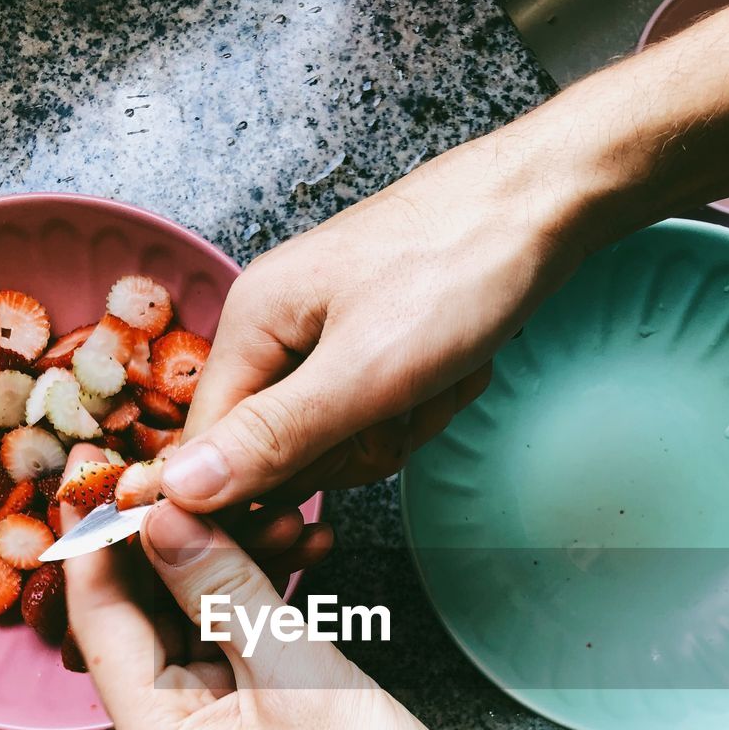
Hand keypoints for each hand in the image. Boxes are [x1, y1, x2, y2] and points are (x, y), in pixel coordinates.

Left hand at [62, 481, 510, 729]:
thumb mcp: (294, 677)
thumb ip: (224, 592)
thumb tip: (163, 521)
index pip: (100, 627)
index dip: (99, 543)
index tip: (104, 473)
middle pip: (145, 618)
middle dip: (172, 543)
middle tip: (190, 472)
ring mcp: (223, 728)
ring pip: (200, 621)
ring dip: (230, 563)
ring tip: (276, 506)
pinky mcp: (267, 716)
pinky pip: (244, 640)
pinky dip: (266, 596)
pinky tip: (304, 550)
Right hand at [121, 126, 585, 513]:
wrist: (549, 204)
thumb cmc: (462, 266)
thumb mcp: (363, 371)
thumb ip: (271, 437)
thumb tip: (180, 490)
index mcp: (251, 325)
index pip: (207, 448)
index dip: (250, 497)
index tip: (303, 525)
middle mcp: (276, 330)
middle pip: (275, 452)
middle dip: (346, 452)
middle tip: (395, 415)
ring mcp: (325, 336)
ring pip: (334, 439)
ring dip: (394, 429)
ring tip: (434, 384)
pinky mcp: (371, 344)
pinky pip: (377, 414)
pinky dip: (420, 407)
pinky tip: (453, 371)